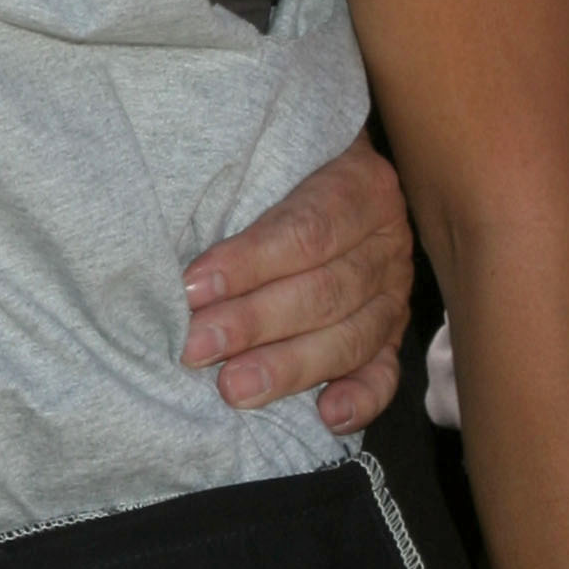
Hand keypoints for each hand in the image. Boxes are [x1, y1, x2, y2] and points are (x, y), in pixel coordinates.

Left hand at [181, 132, 413, 428]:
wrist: (333, 162)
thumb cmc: (281, 160)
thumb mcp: (269, 151)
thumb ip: (239, 182)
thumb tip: (175, 238)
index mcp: (360, 186)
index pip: (305, 232)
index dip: (248, 263)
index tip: (192, 287)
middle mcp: (386, 243)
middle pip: (324, 290)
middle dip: (254, 323)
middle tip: (197, 348)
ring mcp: (393, 293)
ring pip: (349, 337)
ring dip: (289, 366)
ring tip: (235, 388)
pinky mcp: (392, 336)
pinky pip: (386, 373)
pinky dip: (361, 398)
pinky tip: (328, 417)